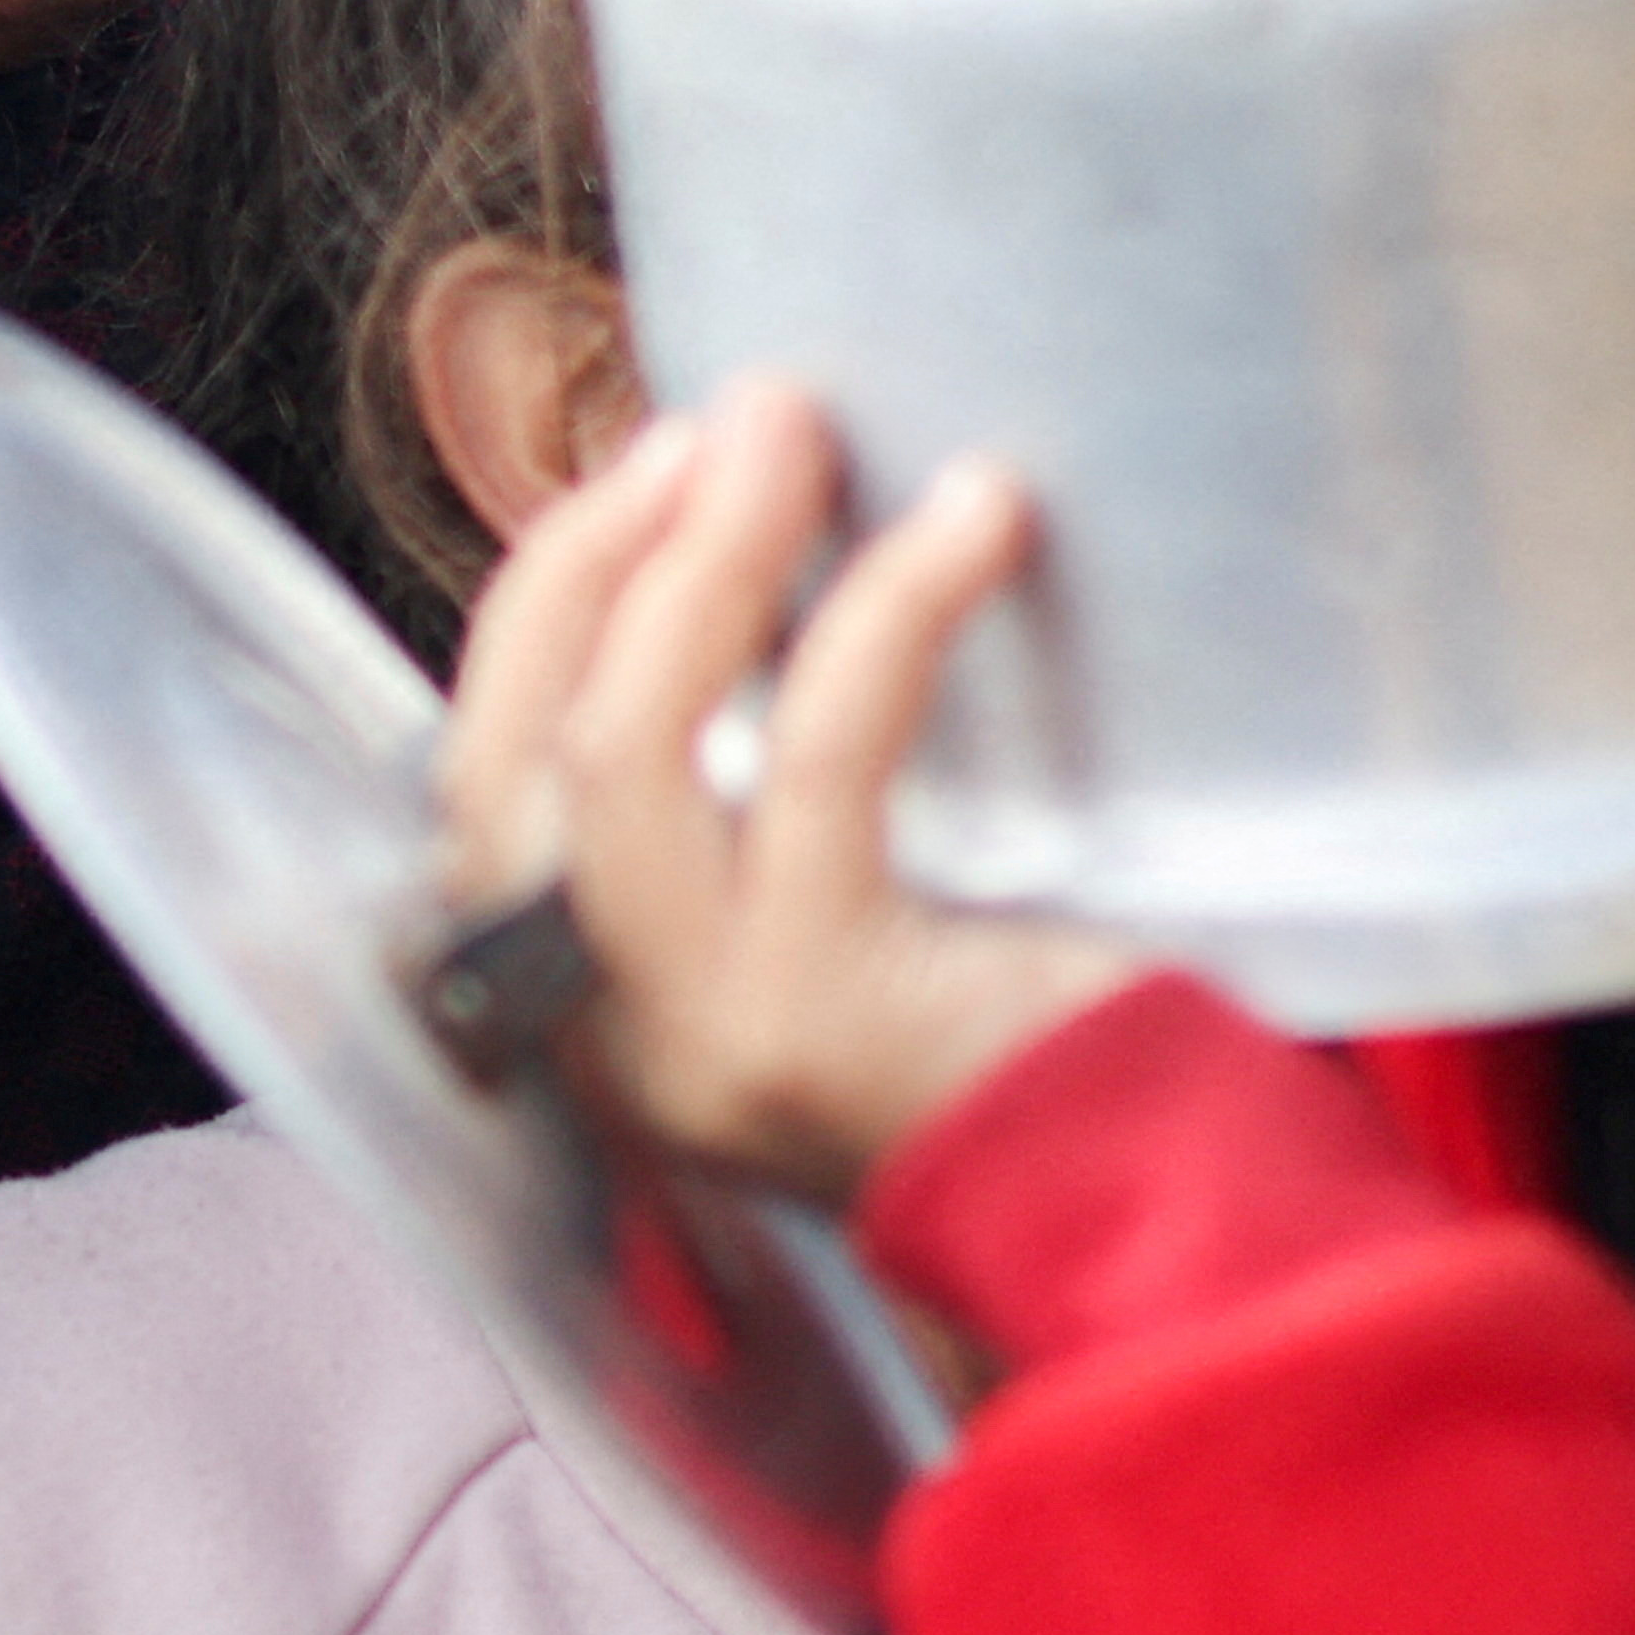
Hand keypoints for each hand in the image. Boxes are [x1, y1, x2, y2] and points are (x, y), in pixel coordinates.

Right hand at [436, 381, 1142, 1201]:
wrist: (1155, 1221)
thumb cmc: (1002, 1037)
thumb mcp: (810, 913)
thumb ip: (729, 789)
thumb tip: (718, 527)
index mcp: (575, 1000)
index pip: (478, 778)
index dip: (541, 603)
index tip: (645, 463)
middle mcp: (599, 1026)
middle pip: (520, 747)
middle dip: (604, 549)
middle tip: (736, 413)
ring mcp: (693, 1028)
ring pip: (626, 744)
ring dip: (704, 560)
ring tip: (796, 433)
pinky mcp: (820, 1010)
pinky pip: (822, 759)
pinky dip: (886, 609)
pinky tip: (977, 520)